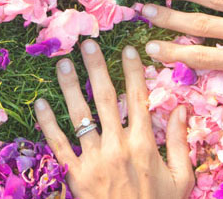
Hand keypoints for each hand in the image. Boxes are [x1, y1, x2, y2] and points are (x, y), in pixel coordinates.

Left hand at [34, 40, 193, 198]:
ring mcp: (94, 159)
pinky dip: (47, 123)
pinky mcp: (75, 174)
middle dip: (97, 67)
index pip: (138, 98)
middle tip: (87, 43)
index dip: (133, 71)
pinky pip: (58, 144)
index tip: (128, 49)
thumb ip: (178, 142)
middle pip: (105, 98)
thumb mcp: (180, 178)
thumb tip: (182, 108)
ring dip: (70, 87)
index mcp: (144, 144)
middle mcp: (117, 146)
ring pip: (79, 115)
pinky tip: (40, 102)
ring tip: (63, 63)